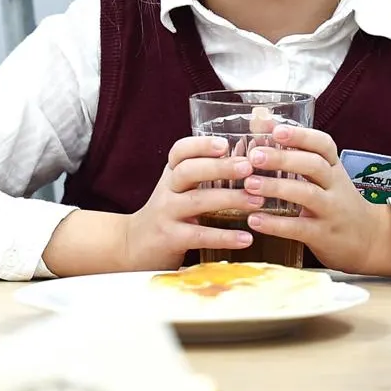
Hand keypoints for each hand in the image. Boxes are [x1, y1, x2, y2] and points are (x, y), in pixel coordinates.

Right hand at [117, 136, 268, 271]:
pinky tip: (246, 238)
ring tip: (257, 200)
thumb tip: (245, 160)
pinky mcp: (170, 238)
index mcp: (171, 175)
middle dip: (219, 167)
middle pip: (188, 171)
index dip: (201, 145)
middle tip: (248, 167)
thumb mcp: (177, 190)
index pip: (180, 151)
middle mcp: (166, 190)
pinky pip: (199, 235)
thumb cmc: (167, 214)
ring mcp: (166, 214)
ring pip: (196, 201)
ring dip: (229, 199)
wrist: (132, 247)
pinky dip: (224, 236)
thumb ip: (202, 177)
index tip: (225, 144)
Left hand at [242, 126, 390, 276]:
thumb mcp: (325, 178)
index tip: (276, 130)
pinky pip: (299, 228)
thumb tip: (260, 125)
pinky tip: (254, 219)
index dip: (300, 135)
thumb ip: (296, 156)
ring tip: (249, 184)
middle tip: (255, 156)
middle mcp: (335, 186)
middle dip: (283, 158)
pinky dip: (275, 224)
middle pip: (314, 165)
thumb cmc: (336, 202)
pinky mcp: (323, 235)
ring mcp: (331, 211)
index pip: (323, 144)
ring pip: (307, 194)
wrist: (369, 239)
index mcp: (334, 168)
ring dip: (277, 187)